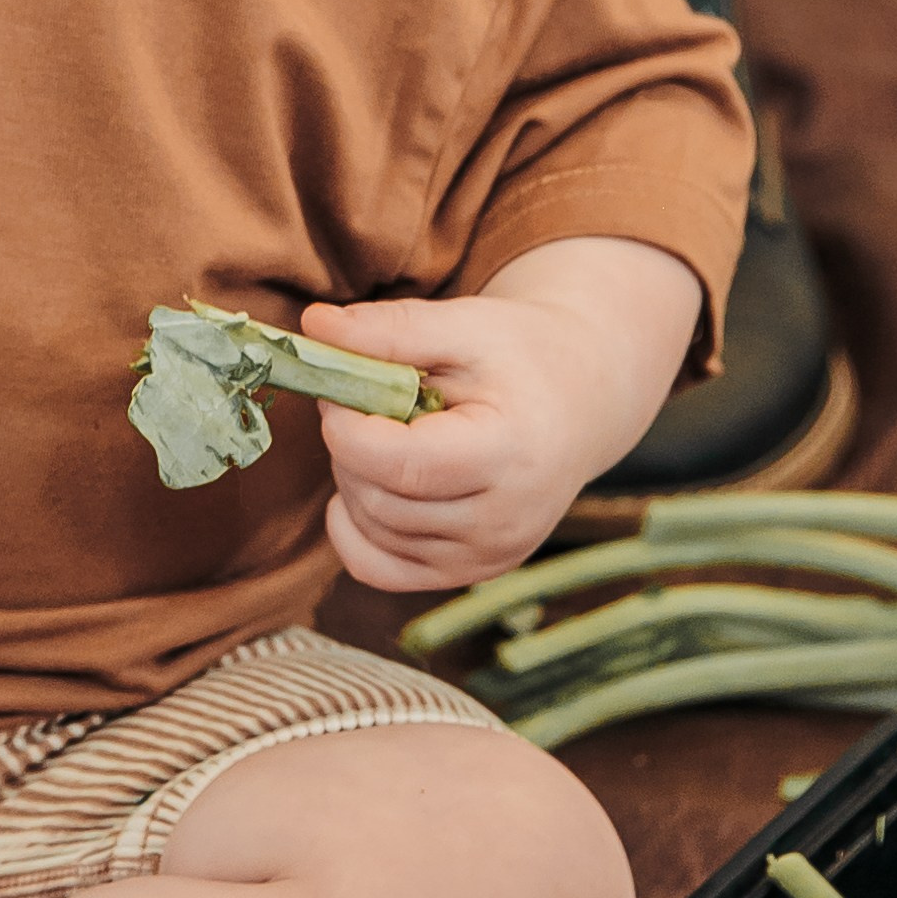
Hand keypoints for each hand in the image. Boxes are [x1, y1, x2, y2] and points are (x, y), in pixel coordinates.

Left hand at [299, 238, 703, 593]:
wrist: (582, 400)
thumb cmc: (522, 356)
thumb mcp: (463, 325)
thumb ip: (389, 329)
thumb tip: (314, 325)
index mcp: (509, 454)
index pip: (400, 464)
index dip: (347, 428)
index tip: (338, 390)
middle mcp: (503, 521)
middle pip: (380, 500)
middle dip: (349, 448)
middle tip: (363, 404)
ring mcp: (489, 556)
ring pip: (373, 531)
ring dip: (354, 481)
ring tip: (386, 435)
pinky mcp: (471, 572)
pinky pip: (379, 569)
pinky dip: (354, 530)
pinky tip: (367, 486)